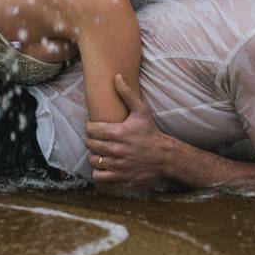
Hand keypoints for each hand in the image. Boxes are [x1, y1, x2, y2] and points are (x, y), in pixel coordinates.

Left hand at [85, 74, 173, 192]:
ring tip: (100, 151)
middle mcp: (116, 149)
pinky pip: (99, 177)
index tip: (94, 127)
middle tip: (97, 139)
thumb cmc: (150, 132)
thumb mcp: (141, 111)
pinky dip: (98, 172)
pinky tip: (103, 165)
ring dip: (94, 155)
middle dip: (91, 140)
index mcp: (118, 132)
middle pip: (90, 144)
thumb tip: (116, 76)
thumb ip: (127, 94)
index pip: (90, 129)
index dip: (90, 127)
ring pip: (93, 160)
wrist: (164, 156)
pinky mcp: (120, 177)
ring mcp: (118, 165)